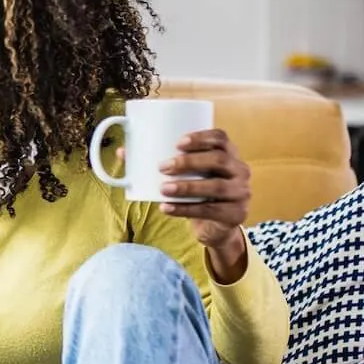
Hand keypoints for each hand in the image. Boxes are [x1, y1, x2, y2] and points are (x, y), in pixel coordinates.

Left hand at [153, 129, 251, 249]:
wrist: (216, 226)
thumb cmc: (197, 193)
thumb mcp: (186, 176)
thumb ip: (161, 162)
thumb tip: (123, 152)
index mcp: (230, 155)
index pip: (221, 138)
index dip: (201, 137)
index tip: (178, 142)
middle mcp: (240, 171)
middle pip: (219, 160)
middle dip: (189, 162)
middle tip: (163, 167)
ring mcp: (241, 193)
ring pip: (216, 186)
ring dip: (187, 187)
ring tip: (163, 189)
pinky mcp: (235, 214)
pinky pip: (210, 210)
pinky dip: (185, 209)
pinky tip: (167, 208)